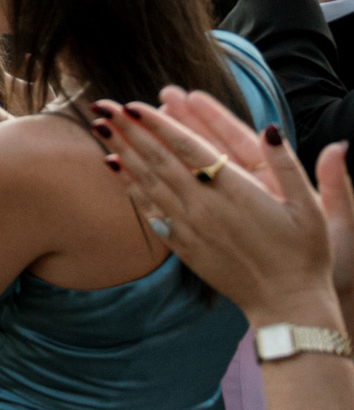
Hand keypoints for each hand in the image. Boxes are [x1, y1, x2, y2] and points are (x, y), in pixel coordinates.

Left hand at [97, 88, 352, 328]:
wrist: (286, 304)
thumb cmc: (304, 255)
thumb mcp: (309, 208)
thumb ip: (287, 165)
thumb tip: (269, 128)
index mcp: (233, 191)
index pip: (187, 148)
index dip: (158, 124)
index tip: (132, 105)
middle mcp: (203, 206)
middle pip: (158, 160)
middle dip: (128, 130)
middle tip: (102, 106)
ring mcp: (189, 226)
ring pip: (148, 181)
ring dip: (123, 152)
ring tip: (99, 128)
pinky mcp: (183, 245)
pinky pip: (149, 209)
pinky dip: (130, 186)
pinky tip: (114, 167)